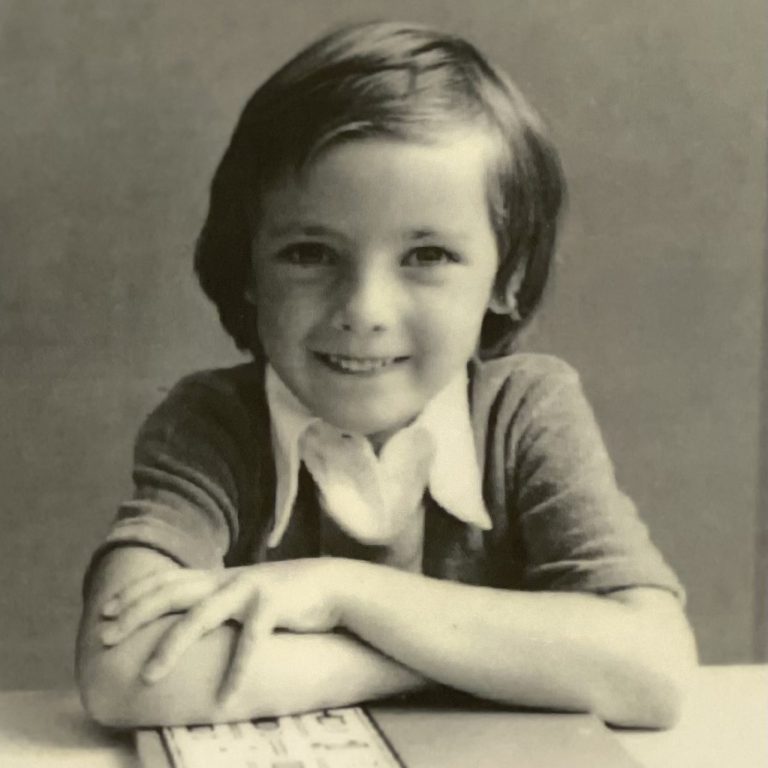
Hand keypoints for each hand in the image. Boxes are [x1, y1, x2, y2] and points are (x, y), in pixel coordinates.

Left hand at [99, 558, 347, 699]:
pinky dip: (237, 670)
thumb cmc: (284, 594)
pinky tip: (224, 698)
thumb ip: (217, 598)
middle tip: (106, 636)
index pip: (168, 579)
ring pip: (201, 616)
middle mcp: (227, 580)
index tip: (105, 611)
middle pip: (172, 592)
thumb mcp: (245, 592)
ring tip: (148, 676)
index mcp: (218, 577)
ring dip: (171, 647)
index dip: (135, 592)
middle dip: (136, 613)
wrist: (331, 584)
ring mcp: (250, 590)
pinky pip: (251, 640)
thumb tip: (187, 616)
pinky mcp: (274, 605)